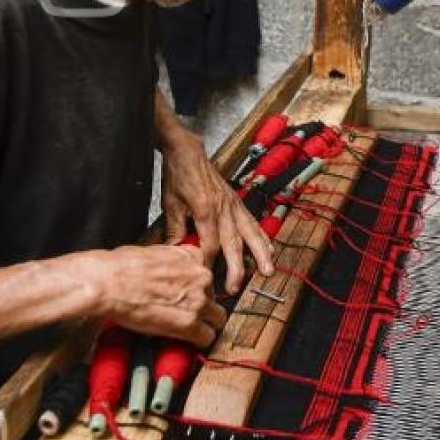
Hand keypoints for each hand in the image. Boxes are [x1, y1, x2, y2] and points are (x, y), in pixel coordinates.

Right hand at [80, 245, 226, 347]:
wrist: (110, 282)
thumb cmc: (122, 266)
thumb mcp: (154, 251)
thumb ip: (172, 261)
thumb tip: (169, 271)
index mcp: (192, 257)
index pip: (207, 275)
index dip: (197, 288)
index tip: (190, 295)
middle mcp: (200, 277)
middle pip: (214, 297)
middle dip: (203, 307)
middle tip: (187, 314)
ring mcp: (197, 301)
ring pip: (217, 319)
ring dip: (205, 325)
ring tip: (190, 330)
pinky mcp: (189, 324)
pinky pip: (207, 337)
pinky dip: (199, 342)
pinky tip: (188, 341)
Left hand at [159, 119, 274, 294]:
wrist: (187, 151)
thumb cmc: (179, 174)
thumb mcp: (170, 204)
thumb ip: (175, 231)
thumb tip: (175, 253)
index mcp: (205, 210)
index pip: (209, 246)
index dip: (207, 264)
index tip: (205, 280)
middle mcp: (223, 209)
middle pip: (233, 244)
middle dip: (236, 268)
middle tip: (235, 288)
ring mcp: (232, 205)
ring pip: (250, 233)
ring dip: (260, 253)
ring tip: (267, 270)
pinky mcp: (236, 202)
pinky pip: (252, 222)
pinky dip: (262, 236)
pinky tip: (269, 248)